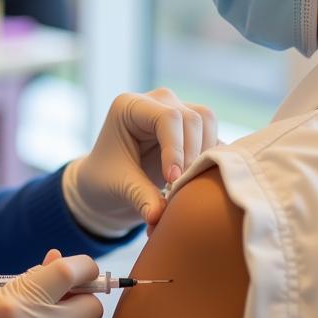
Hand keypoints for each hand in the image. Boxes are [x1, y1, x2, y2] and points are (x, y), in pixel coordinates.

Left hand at [63, 88, 217, 236]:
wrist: (108, 183)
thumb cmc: (106, 179)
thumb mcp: (119, 187)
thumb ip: (141, 197)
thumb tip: (158, 216)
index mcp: (131, 106)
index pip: (167, 117)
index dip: (175, 149)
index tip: (172, 181)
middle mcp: (156, 101)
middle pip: (193, 117)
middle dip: (192, 154)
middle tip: (181, 186)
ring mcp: (176, 109)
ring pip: (207, 122)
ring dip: (204, 155)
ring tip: (188, 183)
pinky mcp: (190, 128)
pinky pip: (212, 136)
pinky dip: (210, 158)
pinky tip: (200, 180)